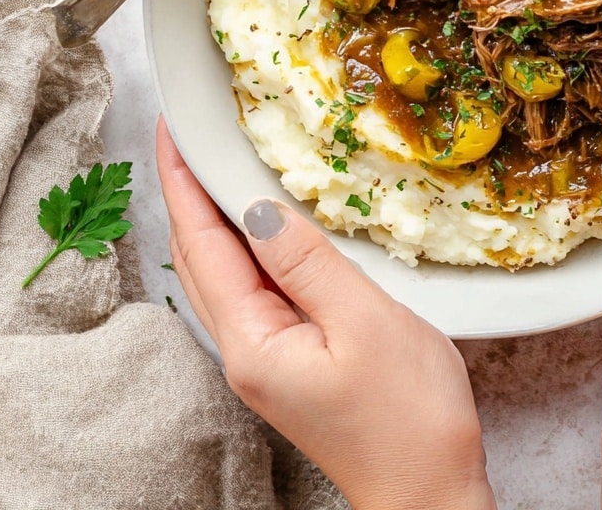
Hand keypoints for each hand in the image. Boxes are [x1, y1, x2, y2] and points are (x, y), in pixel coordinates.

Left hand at [156, 119, 496, 509]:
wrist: (428, 493)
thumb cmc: (408, 417)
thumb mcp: (364, 323)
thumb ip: (308, 262)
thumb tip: (258, 209)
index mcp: (252, 341)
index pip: (203, 244)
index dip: (185, 181)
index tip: (173, 128)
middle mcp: (244, 351)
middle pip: (200, 257)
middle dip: (188, 191)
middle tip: (187, 133)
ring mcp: (264, 357)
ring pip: (223, 272)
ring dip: (213, 215)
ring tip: (215, 164)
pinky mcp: (289, 358)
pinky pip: (253, 287)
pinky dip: (246, 244)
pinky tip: (263, 225)